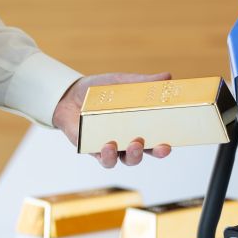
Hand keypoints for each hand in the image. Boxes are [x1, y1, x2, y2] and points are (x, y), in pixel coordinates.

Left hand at [53, 72, 172, 167]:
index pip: (155, 141)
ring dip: (132, 156)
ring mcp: (109, 147)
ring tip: (134, 144)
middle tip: (156, 146)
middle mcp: (126, 141)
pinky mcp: (91, 149)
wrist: (68, 94)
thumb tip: (167, 76)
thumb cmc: (99, 91)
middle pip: (143, 154)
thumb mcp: (121, 83)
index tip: (169, 145)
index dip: (163, 147)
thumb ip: (143, 83)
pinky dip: (107, 156)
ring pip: (124, 161)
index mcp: (137, 128)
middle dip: (152, 153)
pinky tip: (109, 145)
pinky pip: (103, 160)